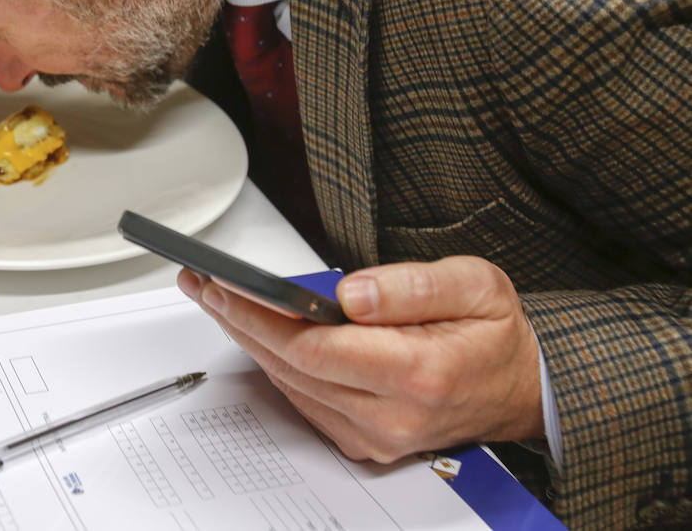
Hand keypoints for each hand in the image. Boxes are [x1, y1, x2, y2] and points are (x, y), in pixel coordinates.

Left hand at [178, 255, 544, 461]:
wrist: (523, 387)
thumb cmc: (495, 333)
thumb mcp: (474, 284)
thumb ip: (410, 286)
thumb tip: (350, 293)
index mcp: (419, 373)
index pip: (315, 347)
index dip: (262, 316)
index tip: (225, 286)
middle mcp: (392, 416)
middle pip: (292, 367)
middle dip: (239, 321)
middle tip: (203, 284)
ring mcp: (376, 436)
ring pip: (291, 385)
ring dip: (248, 341)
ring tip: (217, 298)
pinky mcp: (365, 441)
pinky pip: (304, 400)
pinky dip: (275, 363)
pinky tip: (254, 331)